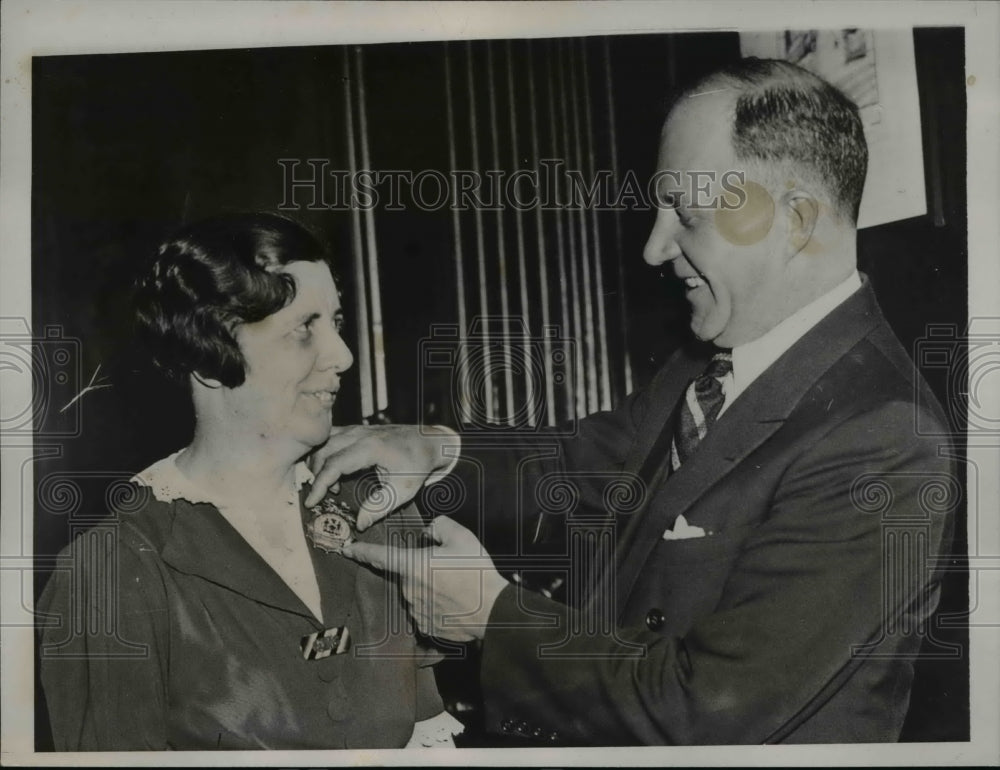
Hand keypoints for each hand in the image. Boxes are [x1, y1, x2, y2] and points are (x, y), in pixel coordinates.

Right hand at [306, 424, 459, 529]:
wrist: (431, 442)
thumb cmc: (419, 465)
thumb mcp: (403, 490)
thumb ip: (380, 507)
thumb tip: (359, 524)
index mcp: (371, 447)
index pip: (334, 464)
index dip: (319, 484)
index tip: (311, 502)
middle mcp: (361, 434)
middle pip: (324, 451)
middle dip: (316, 475)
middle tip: (322, 497)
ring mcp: (358, 429)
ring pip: (325, 441)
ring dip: (319, 463)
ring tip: (330, 486)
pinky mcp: (358, 429)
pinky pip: (332, 436)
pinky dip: (325, 453)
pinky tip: (334, 471)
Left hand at [341, 516, 508, 642]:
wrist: (494, 611)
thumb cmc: (477, 571)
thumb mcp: (461, 536)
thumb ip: (439, 526)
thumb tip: (429, 532)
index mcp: (413, 566)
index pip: (380, 556)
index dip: (362, 551)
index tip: (348, 549)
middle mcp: (408, 590)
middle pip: (408, 574)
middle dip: (422, 569)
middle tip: (449, 568)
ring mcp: (416, 611)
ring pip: (417, 593)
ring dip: (430, 588)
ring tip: (456, 587)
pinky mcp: (427, 627)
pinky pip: (426, 611)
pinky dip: (437, 606)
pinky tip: (455, 603)